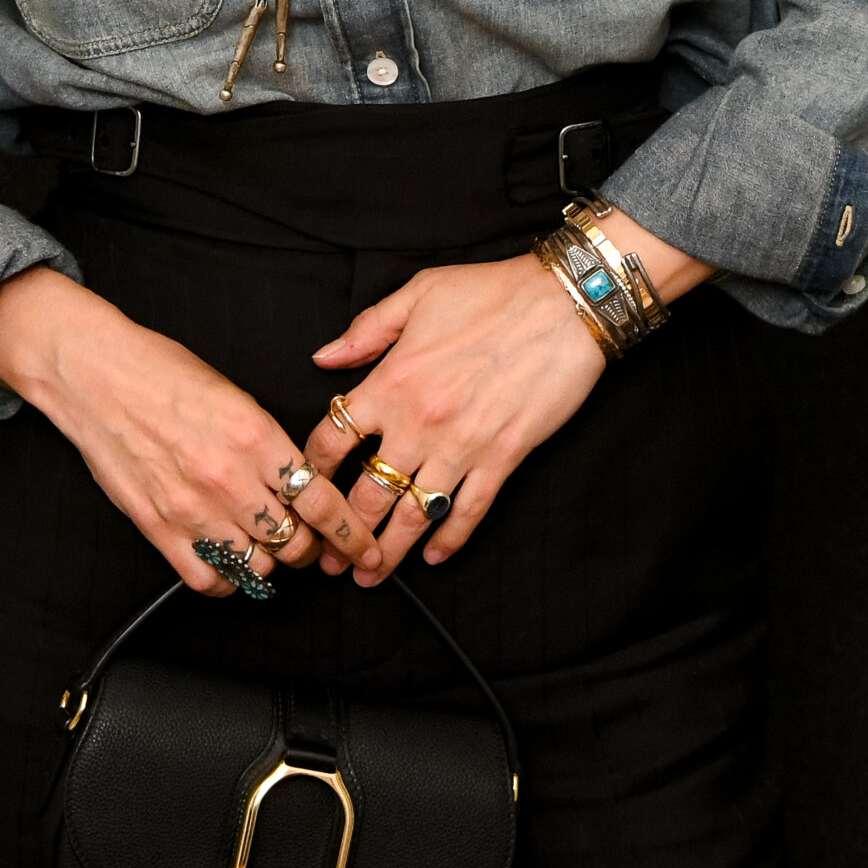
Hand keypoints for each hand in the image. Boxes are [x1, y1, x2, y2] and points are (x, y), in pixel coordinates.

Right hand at [0, 267, 383, 594]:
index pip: (320, 501)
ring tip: (266, 546)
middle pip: (294, 542)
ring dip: (270, 562)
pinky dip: (228, 580)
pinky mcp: (159, 527)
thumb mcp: (234, 393)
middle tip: (309, 540)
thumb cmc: (161, 373)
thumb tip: (297, 478)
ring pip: (257, 566)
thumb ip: (268, 442)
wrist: (96, 376)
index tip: (362, 547)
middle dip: (311, 547)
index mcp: (254, 435)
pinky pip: (208, 580)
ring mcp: (192, 508)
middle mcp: (227, 477)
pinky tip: (230, 563)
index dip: (349, 532)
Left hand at [303, 210, 713, 580]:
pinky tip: (435, 557)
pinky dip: (451, 539)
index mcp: (392, 381)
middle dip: (343, 531)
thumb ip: (367, 330)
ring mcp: (463, 445)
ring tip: (370, 575)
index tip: (302, 491)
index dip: (311, 471)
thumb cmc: (492, 292)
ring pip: (414, 513)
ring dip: (389, 550)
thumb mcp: (417, 293)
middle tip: (329, 559)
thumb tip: (324, 357)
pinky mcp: (503, 458)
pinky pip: (470, 510)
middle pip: (367, 492)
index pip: (333, 439)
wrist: (565, 304)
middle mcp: (420, 422)